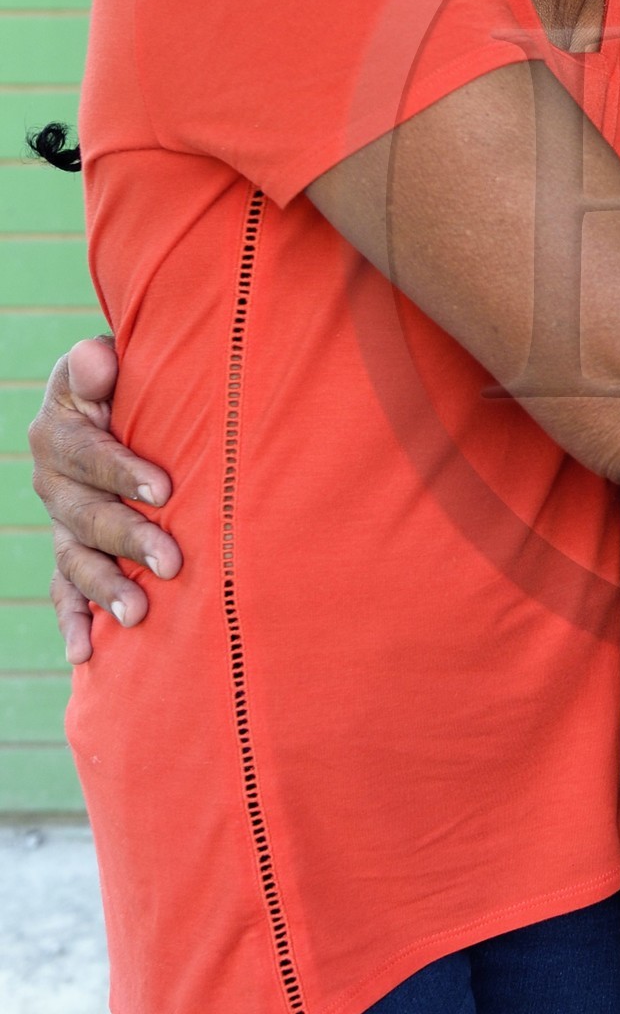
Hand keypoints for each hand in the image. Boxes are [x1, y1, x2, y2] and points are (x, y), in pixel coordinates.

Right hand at [28, 337, 179, 663]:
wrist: (128, 407)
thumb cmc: (132, 381)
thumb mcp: (114, 362)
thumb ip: (99, 363)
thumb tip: (96, 359)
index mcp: (59, 431)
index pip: (86, 453)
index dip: (121, 471)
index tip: (165, 489)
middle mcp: (53, 482)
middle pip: (86, 515)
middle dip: (128, 539)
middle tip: (172, 563)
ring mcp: (63, 524)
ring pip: (76, 560)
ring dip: (104, 589)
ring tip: (138, 614)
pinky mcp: (74, 554)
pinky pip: (66, 592)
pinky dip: (73, 622)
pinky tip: (84, 654)